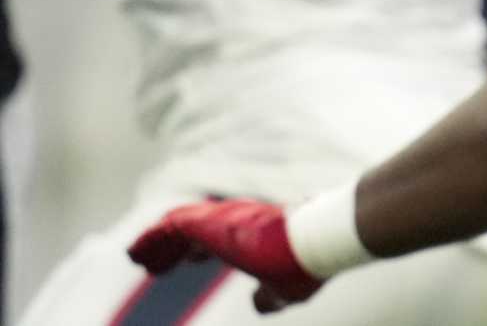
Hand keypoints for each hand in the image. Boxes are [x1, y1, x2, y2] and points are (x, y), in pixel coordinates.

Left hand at [128, 199, 324, 313]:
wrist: (314, 242)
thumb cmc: (304, 263)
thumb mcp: (283, 289)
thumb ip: (268, 296)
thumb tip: (256, 305)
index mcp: (253, 236)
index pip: (219, 237)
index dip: (199, 249)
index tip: (189, 260)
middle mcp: (236, 221)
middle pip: (194, 230)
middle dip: (173, 246)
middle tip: (155, 263)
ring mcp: (221, 220)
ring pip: (177, 227)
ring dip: (156, 244)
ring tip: (136, 257)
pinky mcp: (207, 224)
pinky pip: (167, 229)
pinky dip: (150, 240)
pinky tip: (135, 253)